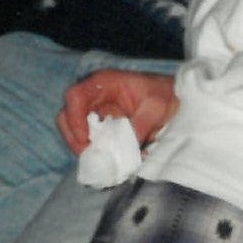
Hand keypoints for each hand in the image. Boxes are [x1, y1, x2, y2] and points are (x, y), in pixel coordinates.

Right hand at [57, 69, 179, 155]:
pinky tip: (107, 158)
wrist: (176, 100)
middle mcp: (94, 95)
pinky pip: (88, 139)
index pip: (75, 96)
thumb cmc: (166, 95)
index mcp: (104, 83)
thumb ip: (141, 124)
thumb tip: (125, 146)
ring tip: (100, 160)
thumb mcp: (157, 107)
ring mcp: (95, 111)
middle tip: (90, 156)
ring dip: (82, 146)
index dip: (74, 119)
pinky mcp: (101, 126)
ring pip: (73, 130)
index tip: (86, 140)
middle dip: (74, 138)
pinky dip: (94, 150)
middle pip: (66, 115)